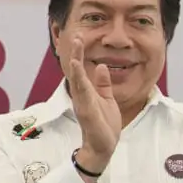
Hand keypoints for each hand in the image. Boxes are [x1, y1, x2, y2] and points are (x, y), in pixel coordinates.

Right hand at [63, 36, 121, 167]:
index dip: (79, 53)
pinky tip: (77, 68)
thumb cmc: (104, 124)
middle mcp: (82, 95)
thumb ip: (103, 83)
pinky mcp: (86, 110)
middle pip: (75, 70)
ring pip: (77, 79)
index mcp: (86, 91)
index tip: (79, 37)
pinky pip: (82, 93)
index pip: (81, 69)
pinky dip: (79, 80)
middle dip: (75, 53)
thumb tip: (102, 66)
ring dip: (75, 62)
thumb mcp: (107, 99)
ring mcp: (82, 102)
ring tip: (75, 47)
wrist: (104, 146)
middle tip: (75, 35)